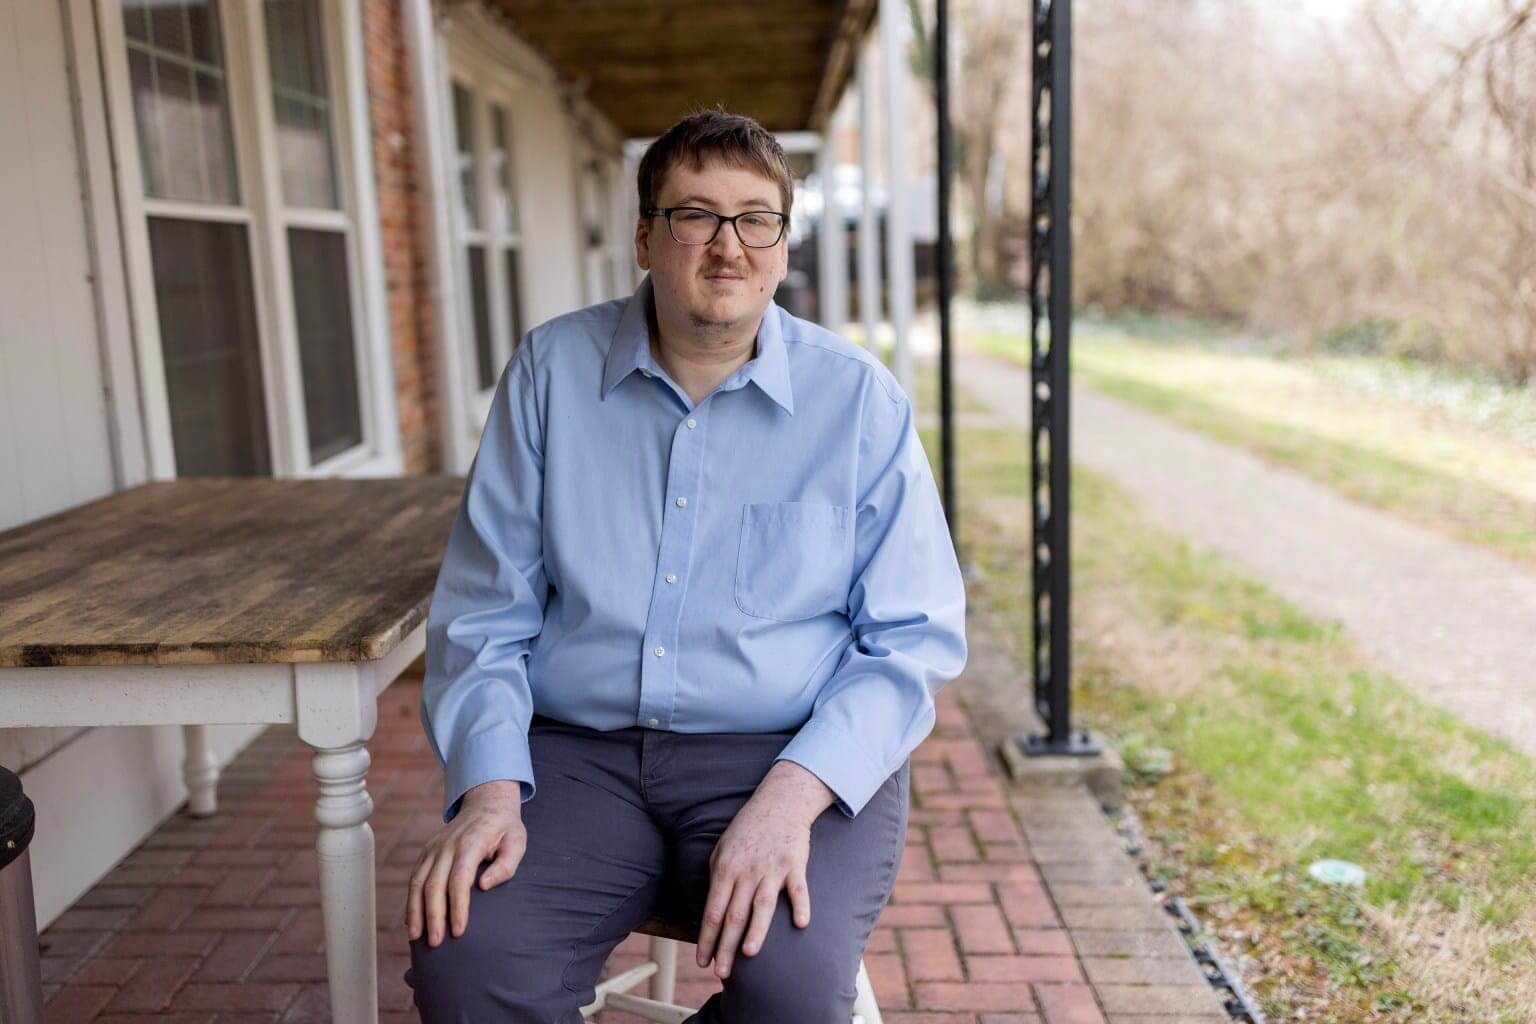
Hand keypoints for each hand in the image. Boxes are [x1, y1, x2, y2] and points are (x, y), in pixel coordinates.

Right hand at [405, 780, 525, 946]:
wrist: (487, 803)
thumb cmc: (505, 828)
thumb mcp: (517, 841)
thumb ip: (505, 865)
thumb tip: (485, 886)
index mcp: (470, 844)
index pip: (459, 880)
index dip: (457, 907)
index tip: (459, 931)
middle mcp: (446, 846)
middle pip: (434, 885)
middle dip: (433, 916)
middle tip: (436, 943)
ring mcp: (434, 848)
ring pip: (418, 882)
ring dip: (415, 911)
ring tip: (415, 938)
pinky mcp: (427, 852)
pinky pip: (414, 878)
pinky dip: (411, 900)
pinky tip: (412, 921)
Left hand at [695, 765, 830, 978]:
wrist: (780, 801)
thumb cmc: (748, 828)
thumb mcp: (722, 848)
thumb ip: (717, 877)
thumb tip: (712, 910)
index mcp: (725, 868)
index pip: (712, 911)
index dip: (707, 938)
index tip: (702, 961)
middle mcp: (746, 871)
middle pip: (734, 915)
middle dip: (726, 947)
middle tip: (721, 973)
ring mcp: (772, 869)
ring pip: (762, 906)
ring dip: (755, 931)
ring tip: (749, 955)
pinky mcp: (795, 865)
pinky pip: (798, 889)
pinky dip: (800, 906)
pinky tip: (800, 924)